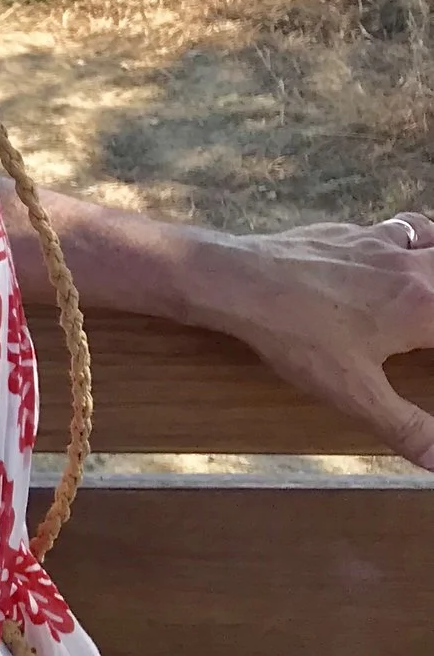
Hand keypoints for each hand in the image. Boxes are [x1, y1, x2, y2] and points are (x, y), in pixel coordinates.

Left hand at [195, 214, 433, 469]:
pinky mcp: (350, 233)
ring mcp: (381, 244)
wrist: (239, 283)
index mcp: (425, 308)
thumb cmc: (297, 337)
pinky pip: (399, 228)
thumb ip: (405, 427)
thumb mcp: (356, 394)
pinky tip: (400, 250)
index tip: (429, 355)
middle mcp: (413, 269)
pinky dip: (413, 237)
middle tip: (427, 328)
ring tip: (430, 285)